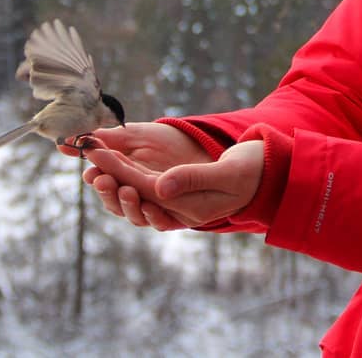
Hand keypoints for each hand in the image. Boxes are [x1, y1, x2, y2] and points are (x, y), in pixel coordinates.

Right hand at [60, 122, 212, 229]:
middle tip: (105, 180)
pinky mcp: (172, 215)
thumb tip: (63, 142)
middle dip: (108, 192)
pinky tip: (151, 206)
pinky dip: (154, 217)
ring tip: (128, 190)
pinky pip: (160, 222)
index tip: (91, 172)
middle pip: (114, 202)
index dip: (96, 179)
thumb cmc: (163, 142)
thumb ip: (102, 139)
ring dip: (128, 205)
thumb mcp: (132, 135)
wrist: (201, 149)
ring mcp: (151, 207)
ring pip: (133, 215)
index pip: (102, 182)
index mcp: (120, 177)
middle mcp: (132, 195)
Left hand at [86, 140, 264, 230]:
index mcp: (189, 207)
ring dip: (117, 180)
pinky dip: (131, 179)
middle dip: (110, 175)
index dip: (118, 169)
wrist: (272, 176)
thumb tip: (158, 186)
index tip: (96, 150)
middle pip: (137, 194)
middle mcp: (181, 211)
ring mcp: (182, 206)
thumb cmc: (253, 170)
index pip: (145, 188)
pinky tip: (118, 169)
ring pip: (140, 196)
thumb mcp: (227, 171)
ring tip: (97, 164)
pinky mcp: (183, 196)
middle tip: (88, 155)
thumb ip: (193, 179)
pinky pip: (150, 191)